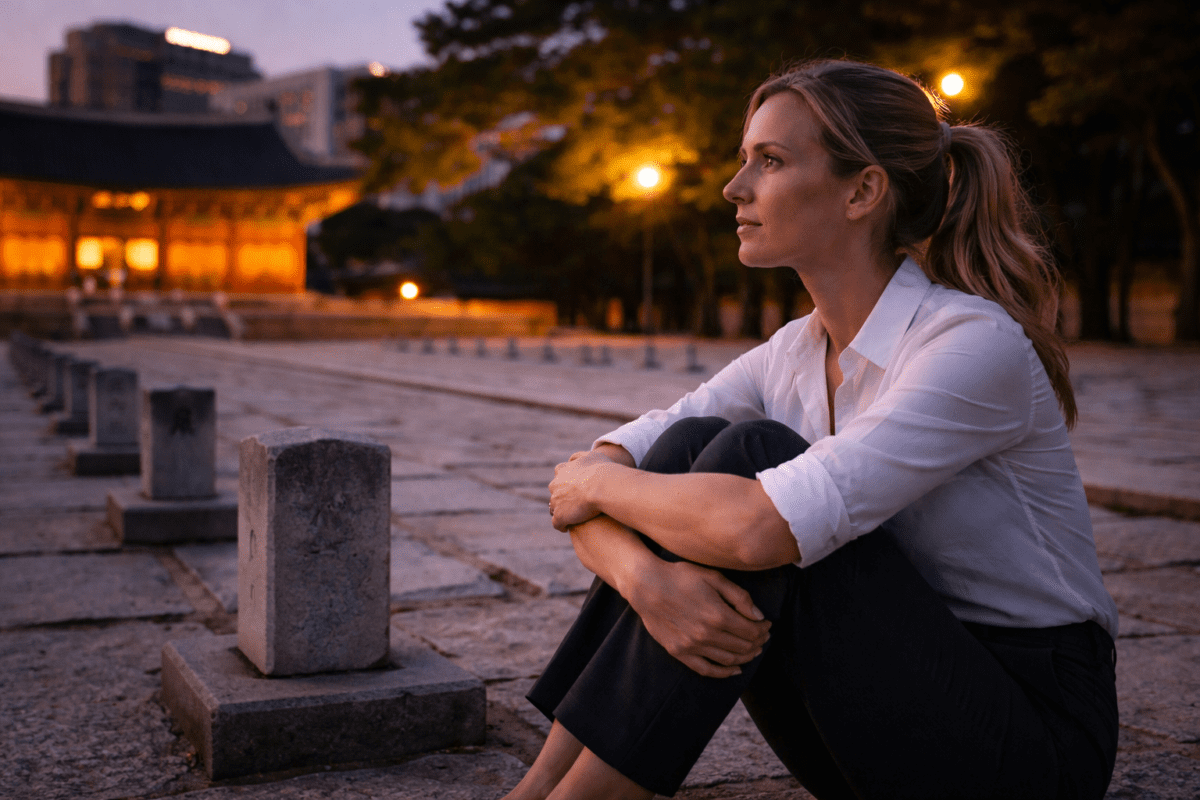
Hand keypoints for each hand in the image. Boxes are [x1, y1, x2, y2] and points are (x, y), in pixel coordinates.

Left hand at [548, 450, 610, 530]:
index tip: (575, 485)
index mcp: (562, 470)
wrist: (602, 487)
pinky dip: (562, 525)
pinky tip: (568, 527)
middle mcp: (555, 485)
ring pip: (554, 508)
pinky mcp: (560, 516)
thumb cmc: (602, 470)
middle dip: (562, 496)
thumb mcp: (593, 456)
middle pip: (555, 491)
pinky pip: (557, 523)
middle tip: (575, 501)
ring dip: (562, 511)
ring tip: (572, 517)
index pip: (560, 474)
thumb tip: (572, 459)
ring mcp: (556, 501)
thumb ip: (581, 456)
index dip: (567, 480)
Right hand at [626, 558, 770, 678]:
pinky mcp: (679, 652)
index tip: (767, 624)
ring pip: (728, 660)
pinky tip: (734, 669)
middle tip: (762, 636)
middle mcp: (707, 635)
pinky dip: (724, 672)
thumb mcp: (713, 577)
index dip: (763, 629)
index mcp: (718, 615)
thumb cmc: (681, 576)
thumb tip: (758, 616)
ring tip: (753, 650)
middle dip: (758, 642)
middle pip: (743, 646)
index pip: (751, 631)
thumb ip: (739, 597)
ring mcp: (692, 646)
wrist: (646, 585)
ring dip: (745, 657)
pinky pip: (706, 669)